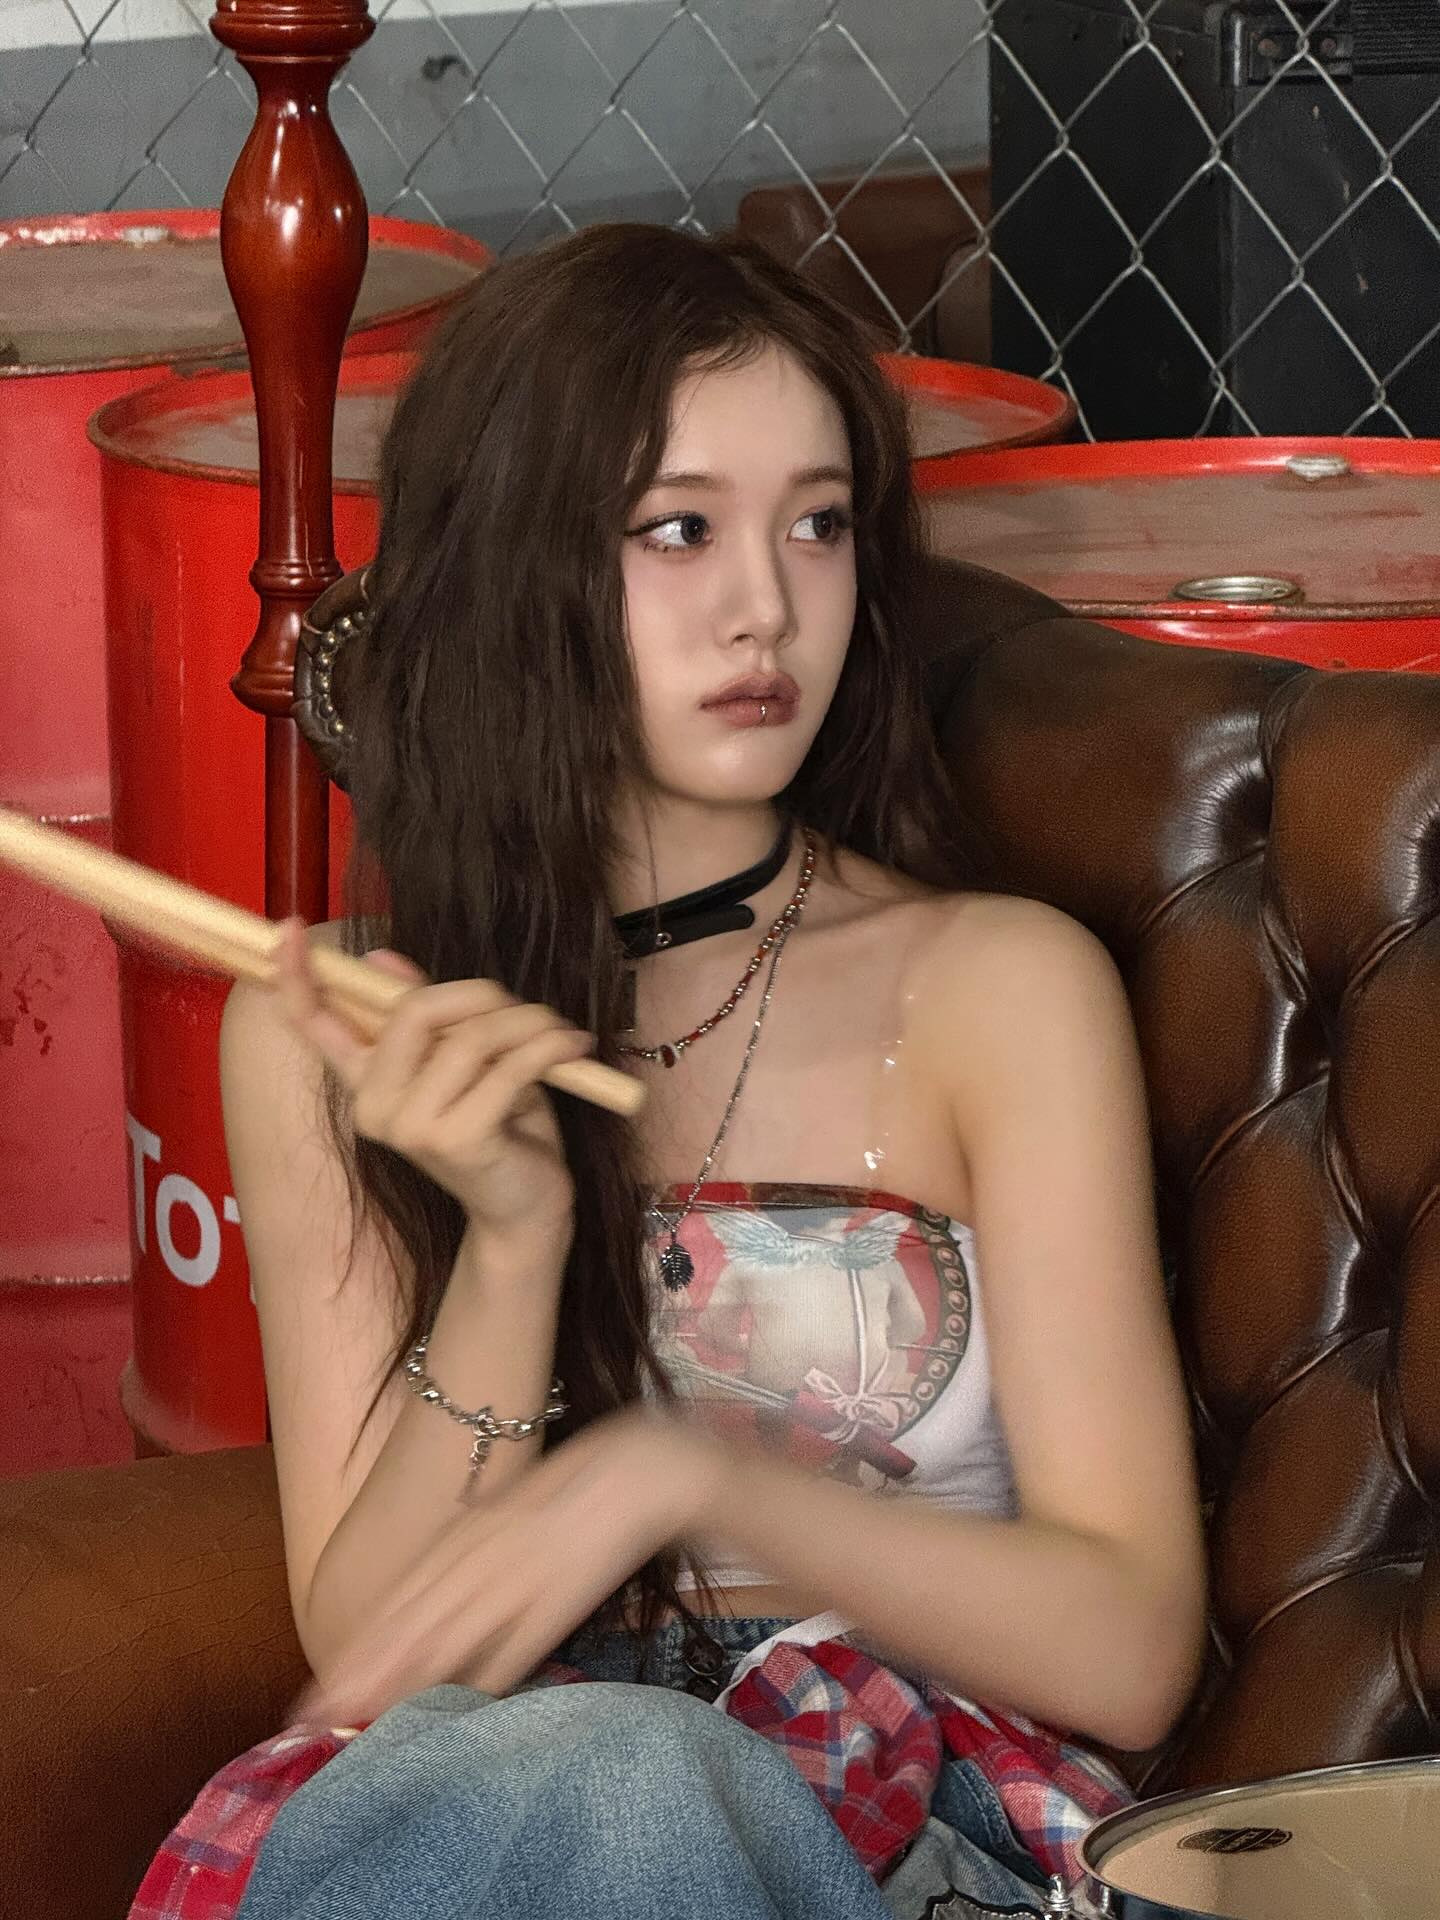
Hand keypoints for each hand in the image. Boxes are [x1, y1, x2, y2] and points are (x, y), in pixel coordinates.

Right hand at [270, 916, 593, 1239]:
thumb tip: (380, 959)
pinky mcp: (457, 1140)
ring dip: (529, 1025)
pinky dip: (549, 1049)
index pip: (314, 1025)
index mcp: (366, 1083)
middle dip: (482, 995)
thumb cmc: (498, 1127)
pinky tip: (573, 1048)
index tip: (287, 930)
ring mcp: (411, 1127)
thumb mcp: (462, 1061)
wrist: (526, 1206)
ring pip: (471, 1037)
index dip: (297, 976)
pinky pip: (508, 1068)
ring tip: (560, 1034)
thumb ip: (427, 1016)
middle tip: (526, 1010)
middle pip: (415, 1010)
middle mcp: (374, 1107)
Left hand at [285, 1406, 726, 1728]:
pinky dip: (476, 1683)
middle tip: (308, 1719)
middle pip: (409, 1623)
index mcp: (467, 1535)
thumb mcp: (511, 1510)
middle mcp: (478, 1558)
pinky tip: (449, 1710)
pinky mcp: (553, 1600)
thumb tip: (439, 1593)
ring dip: (397, 1681)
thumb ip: (474, 1550)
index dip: (358, 1647)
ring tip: (353, 1718)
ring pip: (444, 1638)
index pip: (399, 1600)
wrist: (636, 1466)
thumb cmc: (576, 1483)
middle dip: (359, 1673)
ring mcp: (513, 1579)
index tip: (316, 1689)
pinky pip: (507, 1650)